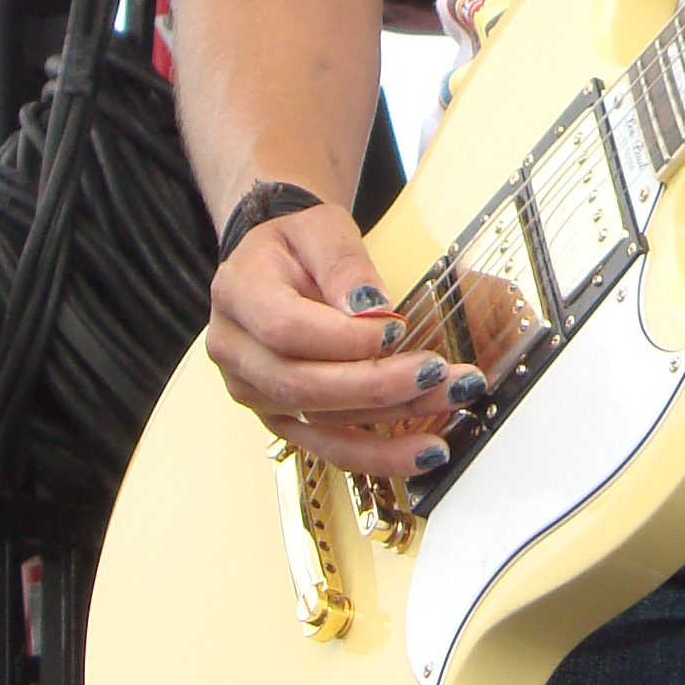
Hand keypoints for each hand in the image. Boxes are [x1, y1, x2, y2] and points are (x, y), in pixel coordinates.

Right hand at [204, 199, 476, 477]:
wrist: (275, 266)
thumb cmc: (297, 245)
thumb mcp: (321, 230)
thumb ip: (344, 266)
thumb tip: (373, 311)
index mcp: (239, 294)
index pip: (285, 328)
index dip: (343, 338)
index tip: (396, 330)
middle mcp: (236, 351)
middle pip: (302, 384)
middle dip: (376, 385)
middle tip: (435, 373)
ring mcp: (255, 391)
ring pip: (321, 421)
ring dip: (390, 421)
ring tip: (448, 404)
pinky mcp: (282, 417)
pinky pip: (329, 446)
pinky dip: (378, 454)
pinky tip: (422, 452)